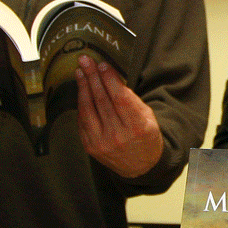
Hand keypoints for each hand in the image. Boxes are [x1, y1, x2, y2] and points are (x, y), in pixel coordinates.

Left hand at [76, 55, 162, 177]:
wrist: (141, 166)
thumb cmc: (146, 136)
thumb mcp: (147, 116)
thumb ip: (130, 99)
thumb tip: (110, 77)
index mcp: (137, 126)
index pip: (119, 98)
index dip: (109, 79)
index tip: (102, 64)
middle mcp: (118, 135)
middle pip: (101, 100)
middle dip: (92, 77)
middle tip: (85, 60)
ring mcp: (102, 142)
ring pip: (88, 109)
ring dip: (83, 88)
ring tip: (80, 72)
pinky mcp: (90, 146)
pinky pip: (82, 121)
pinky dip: (81, 104)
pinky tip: (81, 91)